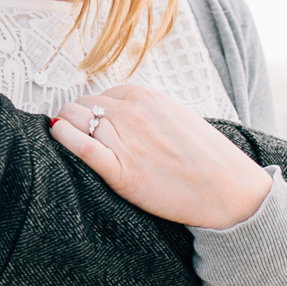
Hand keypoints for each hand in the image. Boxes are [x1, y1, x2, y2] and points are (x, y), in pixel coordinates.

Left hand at [51, 85, 271, 229]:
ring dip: (67, 126)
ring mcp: (124, 140)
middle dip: (77, 117)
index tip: (94, 123)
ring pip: (75, 120)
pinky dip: (63, 138)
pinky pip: (81, 147)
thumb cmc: (207, 158)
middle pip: (83, 105)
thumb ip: (147, 111)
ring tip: (66, 137)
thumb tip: (121, 112)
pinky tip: (58, 136)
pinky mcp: (120, 170)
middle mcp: (131, 113)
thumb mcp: (176, 117)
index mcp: (145, 97)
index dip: (95, 110)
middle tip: (76, 132)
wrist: (228, 190)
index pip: (103, 95)